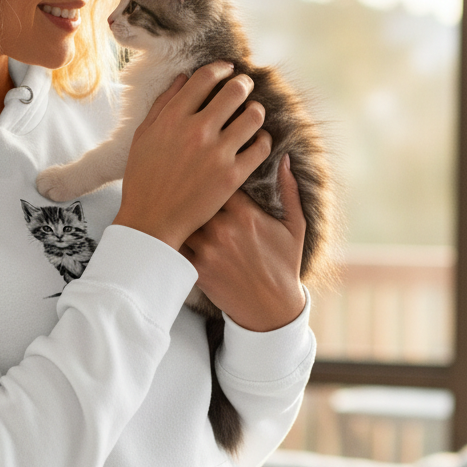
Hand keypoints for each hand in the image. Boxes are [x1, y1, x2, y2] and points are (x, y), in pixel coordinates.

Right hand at [113, 62, 271, 251]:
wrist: (151, 222)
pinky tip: (257, 140)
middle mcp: (197, 130)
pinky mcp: (232, 176)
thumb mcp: (143, 137)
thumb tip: (184, 78)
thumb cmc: (143, 179)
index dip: (220, 68)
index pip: (205, 77)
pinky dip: (263, 140)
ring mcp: (217, 153)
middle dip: (243, 84)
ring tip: (253, 113)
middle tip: (245, 87)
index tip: (227, 69)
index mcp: (173, 118)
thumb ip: (162, 105)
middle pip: (235, 90)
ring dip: (256, 110)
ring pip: (253, 116)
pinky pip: (261, 147)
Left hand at [181, 154, 306, 330]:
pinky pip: (176, 244)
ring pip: (181, 218)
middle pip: (194, 196)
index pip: (218, 178)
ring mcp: (208, 250)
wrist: (271, 308)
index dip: (211, 174)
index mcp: (246, 214)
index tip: (208, 172)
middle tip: (186, 184)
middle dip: (191, 191)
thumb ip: (289, 189)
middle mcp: (224, 229)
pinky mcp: (196, 268)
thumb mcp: (295, 225)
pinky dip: (173, 236)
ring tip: (176, 206)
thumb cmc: (284, 264)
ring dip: (180, 213)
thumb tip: (283, 157)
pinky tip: (172, 229)